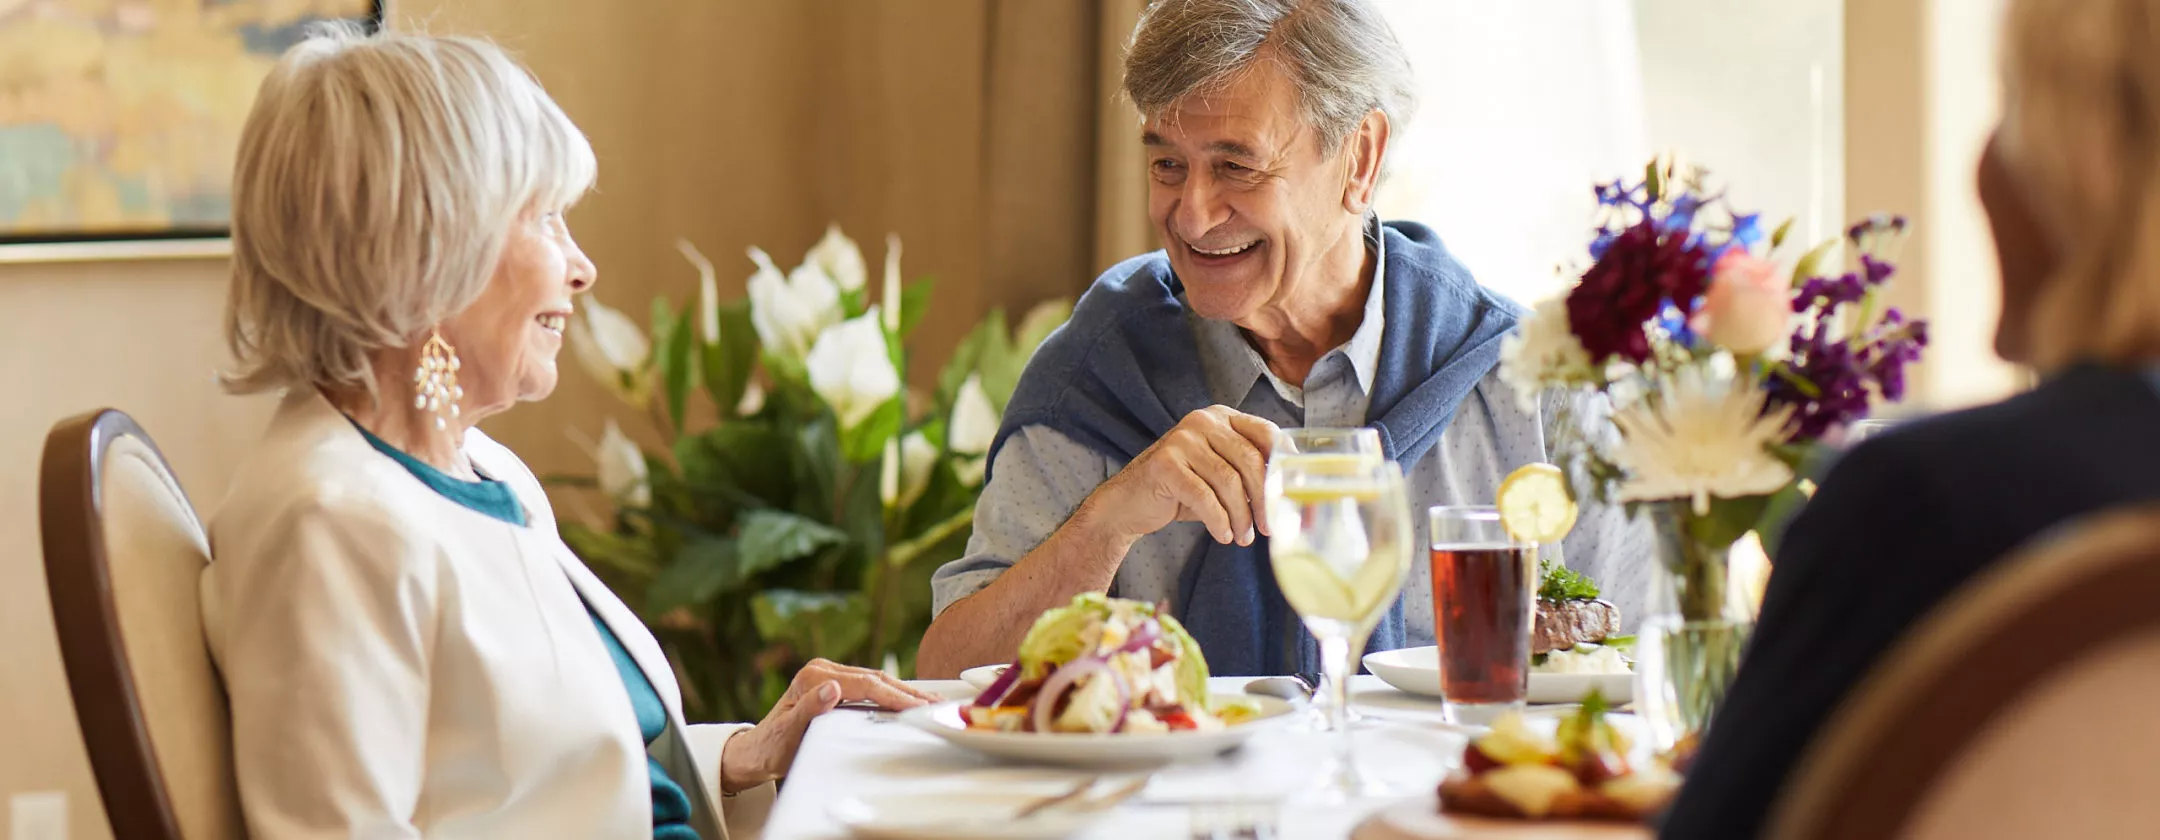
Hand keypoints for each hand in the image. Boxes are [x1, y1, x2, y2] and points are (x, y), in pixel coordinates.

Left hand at [719, 658, 939, 791]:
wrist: (757, 751)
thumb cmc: (772, 746)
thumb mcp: (789, 731)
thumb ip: (810, 708)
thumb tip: (833, 688)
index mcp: (813, 676)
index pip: (865, 684)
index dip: (894, 695)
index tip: (917, 707)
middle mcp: (822, 670)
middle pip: (875, 678)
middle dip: (907, 691)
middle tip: (935, 704)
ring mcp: (829, 675)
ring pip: (876, 680)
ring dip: (904, 691)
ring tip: (931, 701)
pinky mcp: (835, 685)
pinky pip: (870, 686)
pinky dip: (892, 693)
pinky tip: (909, 700)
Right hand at [1077, 405, 1277, 547]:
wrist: (1128, 505)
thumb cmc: (1180, 491)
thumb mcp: (1217, 475)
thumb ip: (1247, 473)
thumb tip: (1289, 494)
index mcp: (1220, 418)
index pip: (1265, 432)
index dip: (1283, 463)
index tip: (1294, 492)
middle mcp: (1202, 421)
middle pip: (1249, 460)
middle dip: (1264, 500)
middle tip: (1268, 528)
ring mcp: (1182, 440)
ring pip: (1229, 482)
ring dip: (1241, 517)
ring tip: (1243, 538)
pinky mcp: (1166, 464)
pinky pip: (1205, 498)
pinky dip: (1219, 522)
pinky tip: (1223, 536)